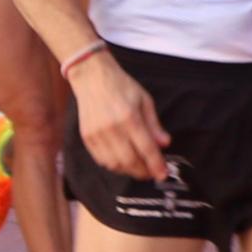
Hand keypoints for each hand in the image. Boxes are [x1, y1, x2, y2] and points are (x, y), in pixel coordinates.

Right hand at [68, 48, 173, 181]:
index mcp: (129, 117)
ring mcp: (97, 134)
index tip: (163, 174)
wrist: (92, 77)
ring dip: (129, 171)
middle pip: (130, 161)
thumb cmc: (121, 86)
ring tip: (139, 168)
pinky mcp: (87, 137)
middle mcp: (111, 128)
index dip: (156, 165)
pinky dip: (114, 166)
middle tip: (152, 173)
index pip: (146, 148)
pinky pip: (101, 160)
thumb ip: (154, 124)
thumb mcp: (145, 100)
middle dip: (144, 172)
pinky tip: (123, 162)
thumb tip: (164, 144)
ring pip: (115, 164)